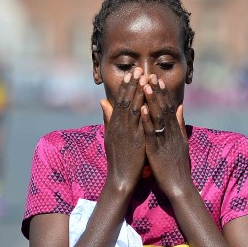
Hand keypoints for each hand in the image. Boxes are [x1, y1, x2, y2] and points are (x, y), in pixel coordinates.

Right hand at [101, 68, 146, 194]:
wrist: (120, 177)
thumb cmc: (117, 157)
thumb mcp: (110, 135)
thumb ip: (108, 117)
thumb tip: (103, 101)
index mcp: (115, 123)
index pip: (120, 100)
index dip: (126, 86)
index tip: (131, 73)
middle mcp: (120, 126)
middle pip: (126, 101)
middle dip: (132, 84)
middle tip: (138, 69)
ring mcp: (127, 133)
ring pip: (132, 109)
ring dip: (138, 93)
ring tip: (143, 79)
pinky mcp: (135, 142)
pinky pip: (139, 125)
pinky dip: (141, 113)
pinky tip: (145, 103)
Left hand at [140, 75, 193, 198]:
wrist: (179, 186)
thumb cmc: (177, 166)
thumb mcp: (181, 142)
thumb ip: (179, 124)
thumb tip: (180, 107)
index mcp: (174, 131)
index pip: (168, 108)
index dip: (162, 93)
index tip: (156, 79)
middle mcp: (171, 133)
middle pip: (163, 108)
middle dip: (156, 91)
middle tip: (149, 75)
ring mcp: (164, 141)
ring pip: (158, 118)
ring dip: (151, 101)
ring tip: (145, 86)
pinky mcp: (157, 150)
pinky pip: (152, 134)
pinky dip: (148, 121)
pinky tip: (142, 110)